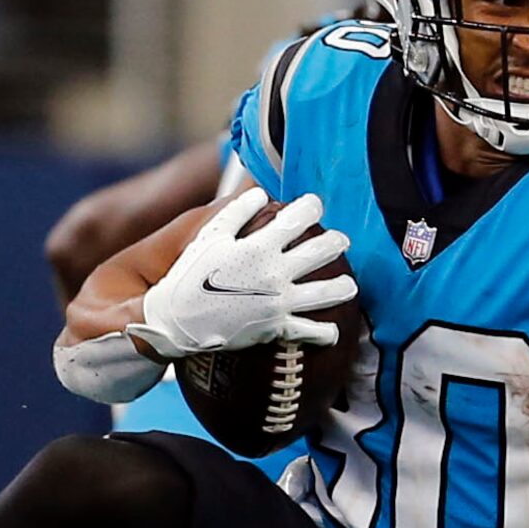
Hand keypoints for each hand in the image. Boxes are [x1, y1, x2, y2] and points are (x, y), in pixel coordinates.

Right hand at [127, 188, 355, 358]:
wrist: (178, 319)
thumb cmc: (191, 275)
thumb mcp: (210, 237)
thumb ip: (237, 212)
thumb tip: (261, 194)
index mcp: (260, 246)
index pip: (298, 219)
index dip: (312, 207)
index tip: (316, 205)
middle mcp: (275, 273)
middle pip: (319, 253)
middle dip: (335, 243)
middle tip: (342, 241)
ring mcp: (279, 302)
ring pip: (324, 293)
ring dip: (341, 288)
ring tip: (349, 285)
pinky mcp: (276, 328)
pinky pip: (308, 332)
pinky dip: (324, 333)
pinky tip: (333, 333)